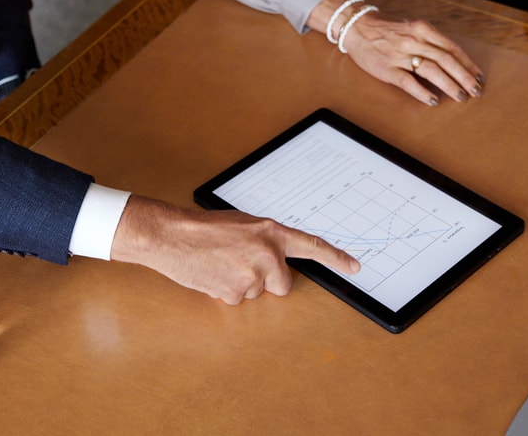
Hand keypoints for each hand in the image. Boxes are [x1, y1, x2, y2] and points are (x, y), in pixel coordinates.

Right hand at [109, 196, 360, 303]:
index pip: (312, 246)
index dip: (336, 258)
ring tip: (220, 265)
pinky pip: (239, 300)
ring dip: (241, 284)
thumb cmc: (202, 228)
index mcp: (271, 232)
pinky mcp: (236, 292)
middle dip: (266, 281)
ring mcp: (253, 275)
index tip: (354, 267)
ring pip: (257, 292)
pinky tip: (212, 275)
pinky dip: (226, 291)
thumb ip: (264, 241)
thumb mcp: (242, 226)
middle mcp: (268, 253)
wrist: (172, 236)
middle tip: (240, 264)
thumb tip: (274, 260)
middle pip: (282, 284)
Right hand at [309, 0, 484, 105]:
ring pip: (431, 70)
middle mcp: (414, 40)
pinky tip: (433, 100)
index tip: (478, 77)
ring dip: (449, 85)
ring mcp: (400, 55)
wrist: (356, 27)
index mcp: (423, 29)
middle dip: (464, 78)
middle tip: (475, 92)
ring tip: (460, 97)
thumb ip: (431, 41)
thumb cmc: (386, 29)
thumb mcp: (412, 27)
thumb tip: (453, 60)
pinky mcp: (387, 68)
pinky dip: (422, 92)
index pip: (452, 48)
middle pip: (446, 60)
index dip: (468, 64)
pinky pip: (408, 82)